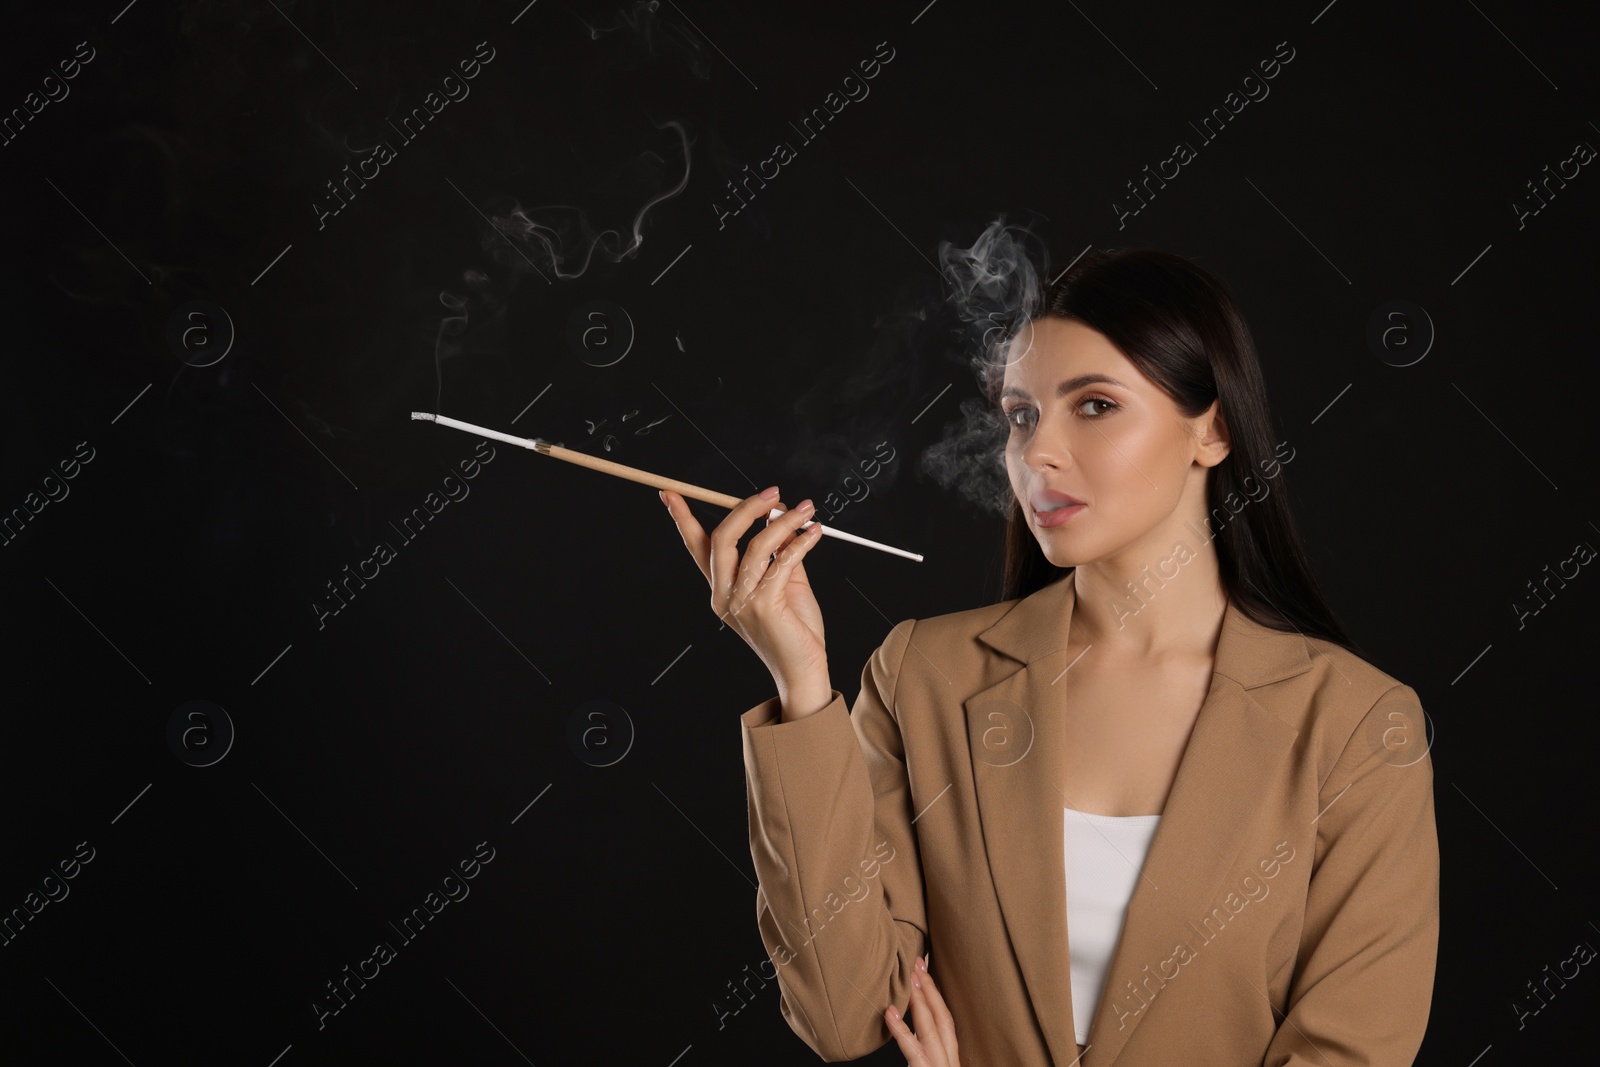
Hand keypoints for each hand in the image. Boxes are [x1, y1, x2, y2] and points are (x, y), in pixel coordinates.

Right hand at [660, 486, 829, 694]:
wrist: (803, 671)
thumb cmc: (793, 631)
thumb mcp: (784, 583)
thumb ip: (779, 550)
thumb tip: (780, 514)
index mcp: (722, 589)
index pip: (696, 547)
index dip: (683, 518)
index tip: (671, 494)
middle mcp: (724, 595)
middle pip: (722, 538)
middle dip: (746, 508)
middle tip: (773, 493)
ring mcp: (741, 601)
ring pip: (755, 545)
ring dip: (783, 521)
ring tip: (805, 510)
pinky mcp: (764, 605)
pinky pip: (782, 561)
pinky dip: (801, 542)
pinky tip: (814, 533)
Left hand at [886, 954, 960, 1066]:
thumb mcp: (929, 1066)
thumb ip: (924, 1052)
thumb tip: (913, 1032)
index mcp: (949, 1058)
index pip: (945, 1022)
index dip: (935, 995)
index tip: (923, 972)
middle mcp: (949, 1061)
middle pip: (942, 1018)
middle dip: (930, 989)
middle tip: (917, 963)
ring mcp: (939, 1066)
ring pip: (930, 1028)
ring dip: (919, 1000)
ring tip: (908, 977)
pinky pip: (913, 1048)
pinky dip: (901, 1029)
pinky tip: (890, 1012)